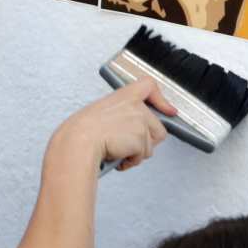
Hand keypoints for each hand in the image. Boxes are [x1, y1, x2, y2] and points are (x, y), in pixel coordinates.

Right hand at [56, 78, 174, 172]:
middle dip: (146, 140)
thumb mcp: (102, 112)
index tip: (168, 110)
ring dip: (136, 152)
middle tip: (129, 144)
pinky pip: (142, 156)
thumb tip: (131, 128)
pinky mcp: (141, 138)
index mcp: (124, 96)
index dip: (161, 100)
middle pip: (157, 126)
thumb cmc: (83, 130)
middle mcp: (136, 107)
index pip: (149, 86)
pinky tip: (118, 157)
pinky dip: (131, 161)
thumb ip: (122, 114)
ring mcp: (140, 122)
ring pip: (150, 145)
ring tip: (118, 150)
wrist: (79, 141)